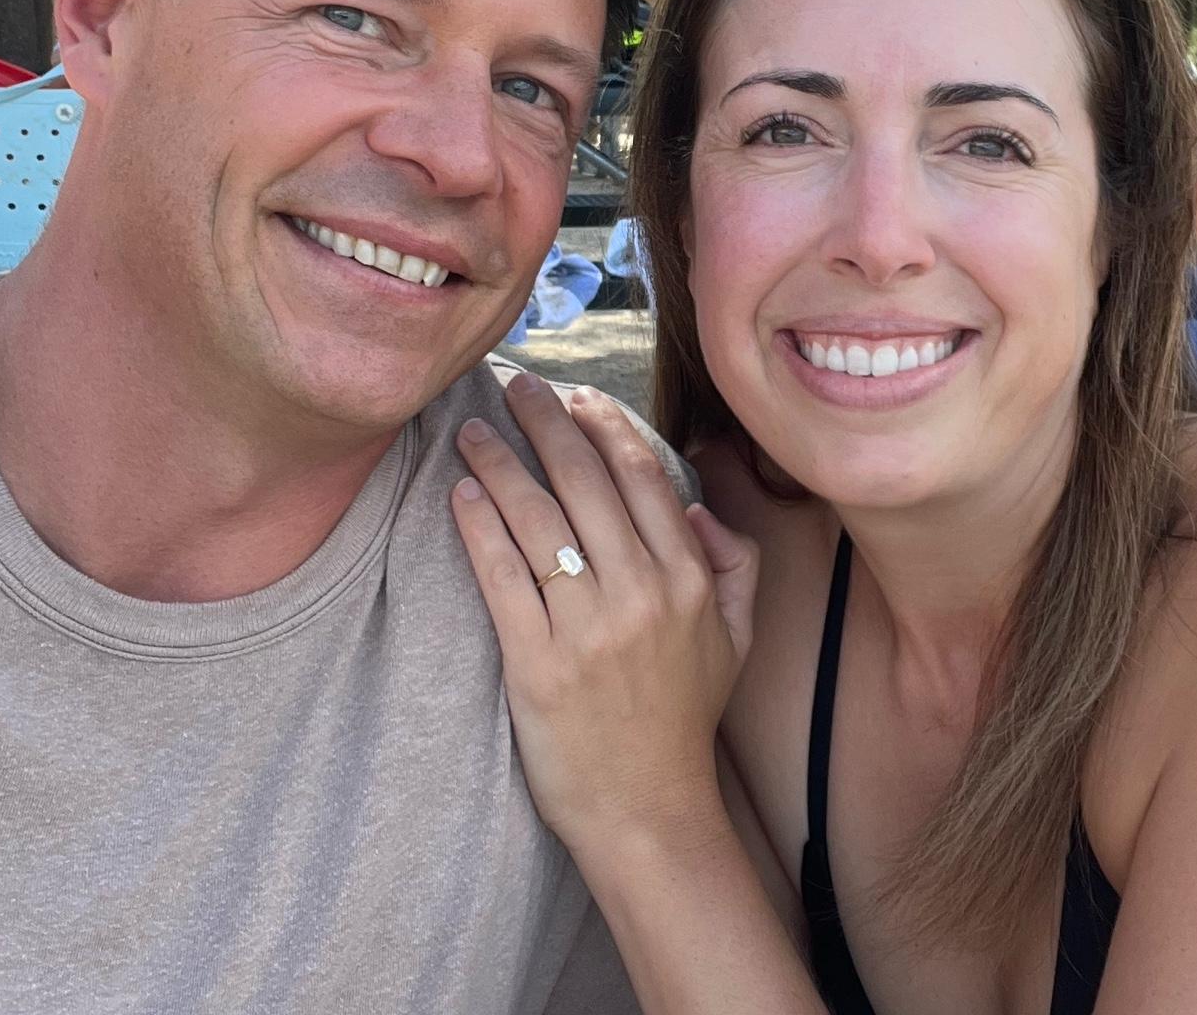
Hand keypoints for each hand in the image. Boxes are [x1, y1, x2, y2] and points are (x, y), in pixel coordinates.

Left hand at [450, 372, 757, 853]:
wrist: (647, 810)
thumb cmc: (683, 721)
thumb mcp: (736, 640)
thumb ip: (735, 566)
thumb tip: (697, 508)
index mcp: (690, 580)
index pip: (642, 477)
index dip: (604, 424)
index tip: (574, 395)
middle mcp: (642, 594)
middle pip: (583, 481)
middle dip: (544, 421)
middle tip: (513, 386)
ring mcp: (587, 629)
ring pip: (536, 518)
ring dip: (499, 461)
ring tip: (471, 430)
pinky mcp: (536, 663)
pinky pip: (501, 575)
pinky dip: (478, 525)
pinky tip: (461, 492)